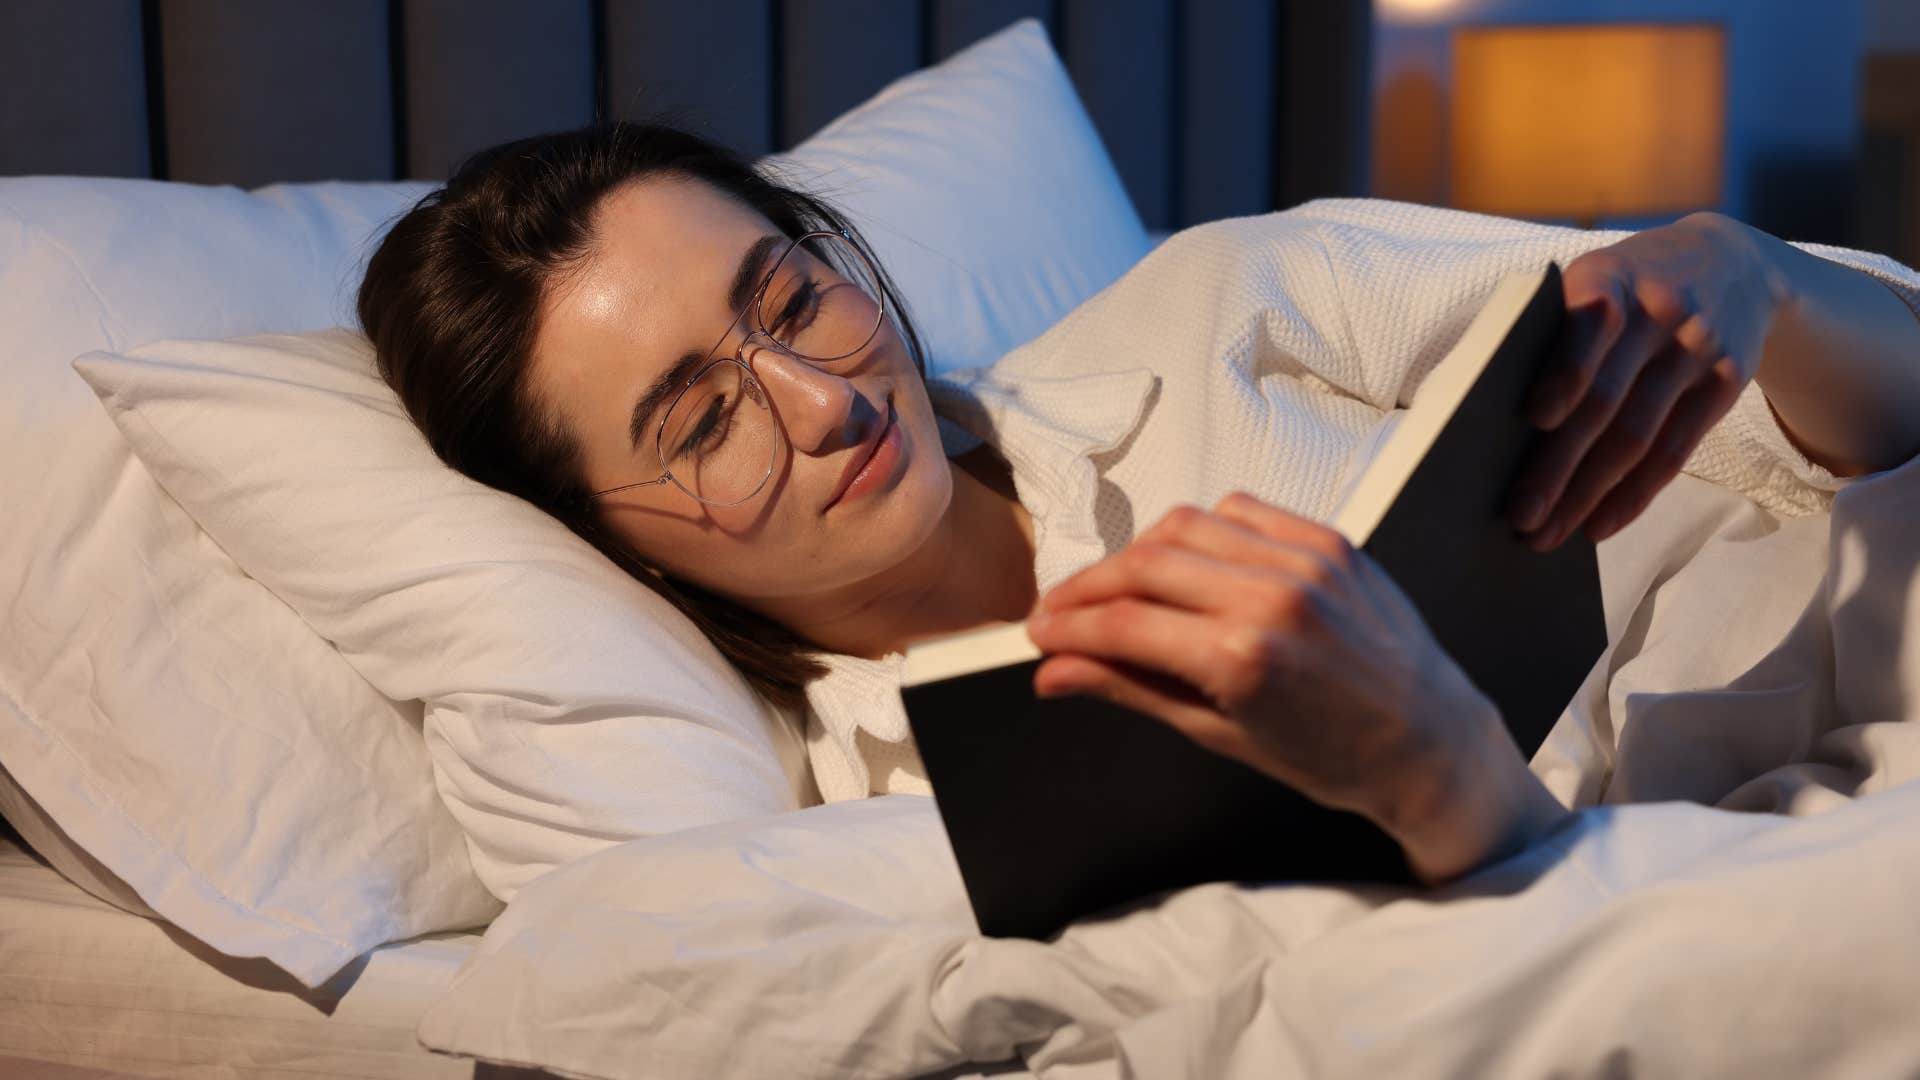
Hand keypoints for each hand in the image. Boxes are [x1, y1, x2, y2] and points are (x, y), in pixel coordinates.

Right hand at [1025, 493, 1563, 882]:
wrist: (1428, 743)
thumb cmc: (1331, 759)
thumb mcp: (1220, 736)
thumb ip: (1132, 690)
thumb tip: (1054, 673)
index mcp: (1243, 659)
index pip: (1121, 623)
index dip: (1066, 625)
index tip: (1037, 634)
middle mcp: (1271, 597)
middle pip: (1142, 565)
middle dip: (1085, 587)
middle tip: (1059, 613)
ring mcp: (1304, 561)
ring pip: (1184, 527)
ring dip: (1136, 554)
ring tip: (1117, 588)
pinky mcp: (1329, 541)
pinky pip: (1241, 510)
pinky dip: (1199, 529)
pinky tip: (1186, 562)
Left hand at [1507, 212, 1791, 548]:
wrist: (1730, 261)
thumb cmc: (1625, 288)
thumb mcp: (1592, 281)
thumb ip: (1550, 331)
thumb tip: (1486, 419)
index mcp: (1609, 277)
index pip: (1591, 325)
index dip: (1565, 374)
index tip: (1533, 419)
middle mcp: (1659, 310)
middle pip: (1605, 400)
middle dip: (1557, 466)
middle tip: (1519, 516)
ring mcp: (1698, 347)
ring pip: (1638, 437)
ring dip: (1588, 495)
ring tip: (1546, 535)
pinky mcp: (1727, 382)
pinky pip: (1677, 451)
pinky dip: (1634, 496)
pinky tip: (1599, 525)